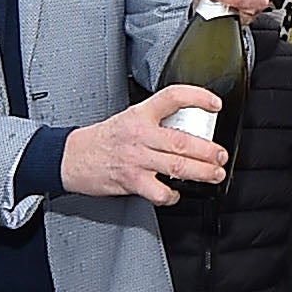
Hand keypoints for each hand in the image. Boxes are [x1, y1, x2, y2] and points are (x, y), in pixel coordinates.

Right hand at [61, 89, 232, 201]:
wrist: (71, 157)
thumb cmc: (101, 139)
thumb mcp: (128, 118)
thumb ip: (154, 121)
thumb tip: (186, 127)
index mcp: (140, 114)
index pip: (173, 97)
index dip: (197, 97)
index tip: (215, 104)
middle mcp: (140, 134)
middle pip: (182, 140)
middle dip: (209, 150)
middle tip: (221, 155)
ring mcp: (136, 158)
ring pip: (177, 166)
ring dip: (202, 172)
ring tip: (215, 174)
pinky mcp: (131, 180)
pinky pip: (158, 191)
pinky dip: (172, 195)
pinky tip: (176, 194)